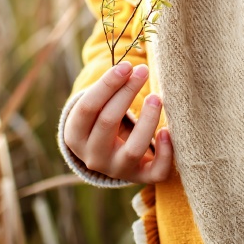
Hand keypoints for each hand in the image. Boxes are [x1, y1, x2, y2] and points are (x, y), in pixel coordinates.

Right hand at [64, 62, 173, 183]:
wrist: (108, 157)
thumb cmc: (103, 120)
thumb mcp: (95, 108)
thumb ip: (107, 90)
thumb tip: (131, 66)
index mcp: (76, 137)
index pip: (88, 108)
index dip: (107, 85)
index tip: (126, 66)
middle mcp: (93, 157)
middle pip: (108, 122)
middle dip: (127, 93)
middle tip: (143, 71)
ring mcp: (117, 170)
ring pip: (133, 149)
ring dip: (147, 121)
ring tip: (156, 97)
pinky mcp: (140, 177)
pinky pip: (155, 172)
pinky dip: (165, 153)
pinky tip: (167, 131)